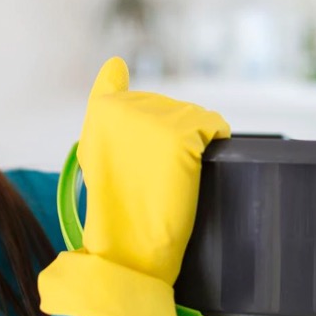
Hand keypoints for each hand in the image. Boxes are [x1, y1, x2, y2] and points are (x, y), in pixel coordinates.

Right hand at [38, 57, 230, 315]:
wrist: (129, 251)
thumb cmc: (116, 209)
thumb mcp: (99, 153)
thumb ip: (107, 104)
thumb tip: (115, 64)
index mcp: (101, 111)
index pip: (130, 95)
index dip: (143, 129)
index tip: (139, 156)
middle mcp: (126, 107)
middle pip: (166, 107)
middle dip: (170, 136)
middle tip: (158, 177)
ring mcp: (156, 120)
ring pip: (193, 115)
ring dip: (193, 142)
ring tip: (174, 178)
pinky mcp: (183, 136)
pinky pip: (214, 126)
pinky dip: (216, 143)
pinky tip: (201, 166)